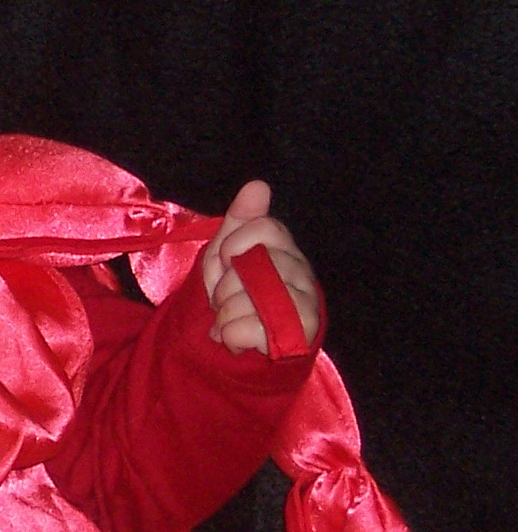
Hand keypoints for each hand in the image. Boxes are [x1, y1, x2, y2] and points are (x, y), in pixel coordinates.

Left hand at [201, 181, 320, 354]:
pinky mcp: (303, 334)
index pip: (267, 228)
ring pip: (252, 297)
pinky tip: (236, 338)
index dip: (235, 244)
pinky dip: (231, 335)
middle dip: (224, 285)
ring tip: (229, 319)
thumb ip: (241, 218)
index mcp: (285, 248)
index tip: (226, 261)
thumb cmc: (239, 292)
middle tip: (223, 299)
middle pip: (256, 263)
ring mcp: (307, 302)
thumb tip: (258, 185)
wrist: (250, 346)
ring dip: (225, 312)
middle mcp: (303, 272)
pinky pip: (253, 327)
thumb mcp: (227, 253)